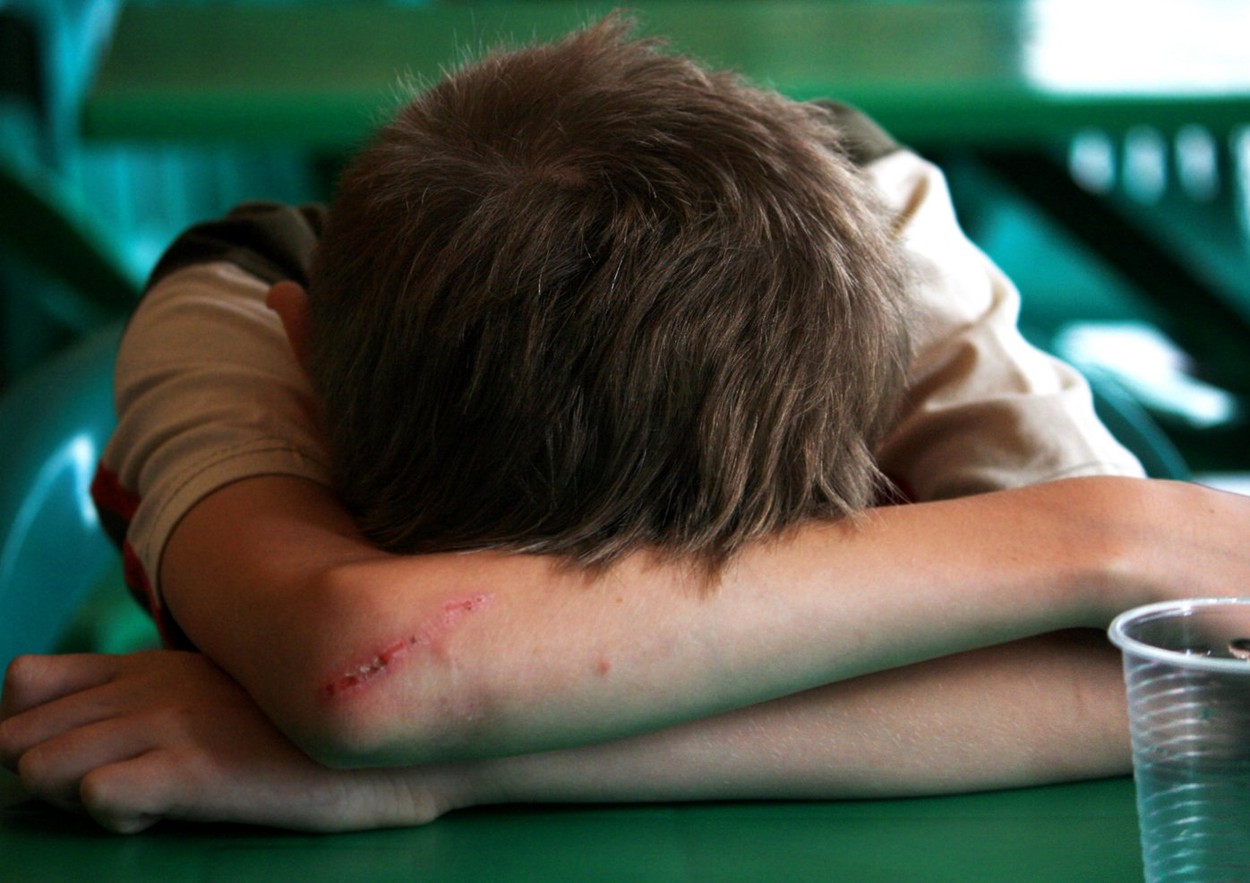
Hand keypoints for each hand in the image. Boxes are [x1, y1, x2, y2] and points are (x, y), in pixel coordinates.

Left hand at [0, 651, 459, 832]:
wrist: (388, 735)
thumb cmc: (307, 731)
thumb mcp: (227, 696)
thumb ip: (163, 700)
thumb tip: (102, 740)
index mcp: (151, 667)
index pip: (25, 682)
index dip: (27, 729)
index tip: (72, 761)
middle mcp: (149, 687)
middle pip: (19, 733)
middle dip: (44, 772)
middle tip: (110, 790)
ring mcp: (170, 724)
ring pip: (39, 765)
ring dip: (72, 797)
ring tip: (139, 803)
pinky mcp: (196, 769)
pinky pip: (97, 796)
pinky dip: (114, 816)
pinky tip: (163, 813)